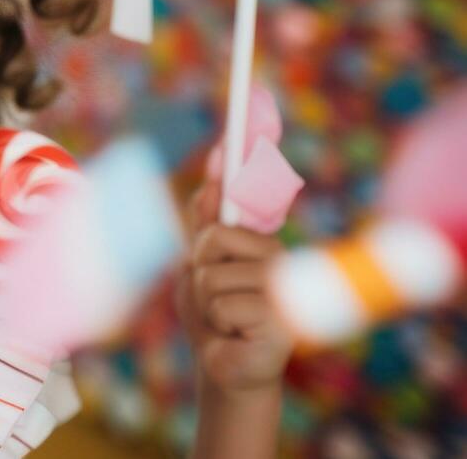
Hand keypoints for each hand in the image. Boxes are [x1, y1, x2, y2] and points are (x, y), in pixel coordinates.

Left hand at [175, 174, 294, 393]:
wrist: (227, 366)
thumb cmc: (214, 312)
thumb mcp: (200, 263)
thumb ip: (205, 223)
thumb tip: (214, 174)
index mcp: (259, 239)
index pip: (251, 193)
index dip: (244, 158)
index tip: (239, 119)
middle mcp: (279, 256)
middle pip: (214, 237)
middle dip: (200, 268)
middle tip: (214, 293)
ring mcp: (285, 287)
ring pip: (213, 275)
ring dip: (207, 302)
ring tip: (225, 317)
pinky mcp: (285, 320)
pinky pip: (225, 306)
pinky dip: (219, 324)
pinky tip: (237, 334)